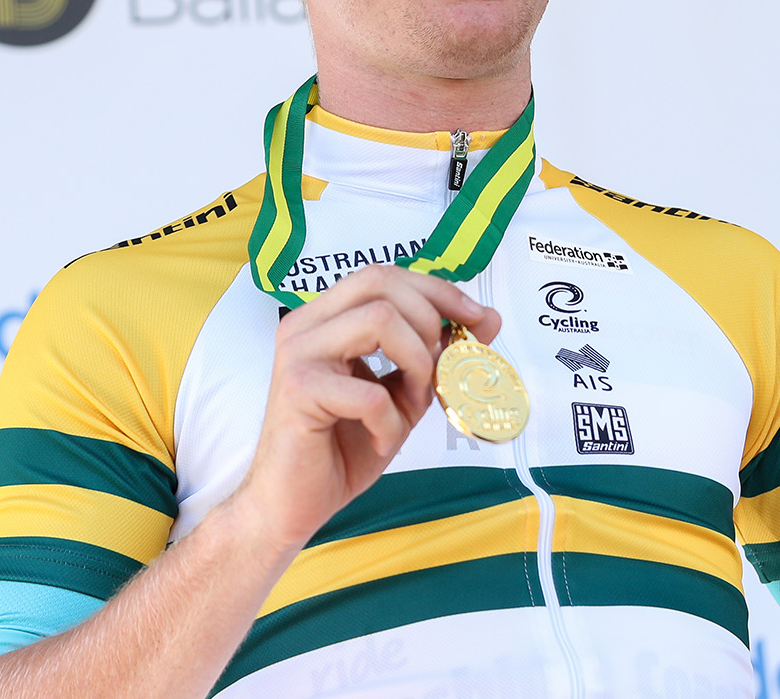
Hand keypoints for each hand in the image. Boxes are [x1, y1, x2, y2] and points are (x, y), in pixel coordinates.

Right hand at [230, 266, 500, 553]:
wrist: (291, 503)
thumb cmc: (343, 447)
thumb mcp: (403, 393)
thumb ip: (436, 355)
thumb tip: (488, 319)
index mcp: (325, 318)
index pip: (385, 276)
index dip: (437, 290)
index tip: (476, 318)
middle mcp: (305, 325)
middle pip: (381, 284)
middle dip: (430, 322)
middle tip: (440, 368)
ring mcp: (297, 354)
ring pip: (379, 321)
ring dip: (415, 365)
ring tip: (411, 404)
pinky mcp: (297, 391)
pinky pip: (369, 393)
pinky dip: (390, 422)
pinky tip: (381, 440)